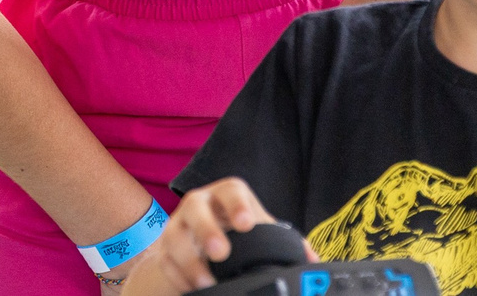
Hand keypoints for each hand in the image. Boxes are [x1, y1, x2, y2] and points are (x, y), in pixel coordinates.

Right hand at [117, 180, 283, 295]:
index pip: (231, 190)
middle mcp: (198, 206)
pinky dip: (179, 277)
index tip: (247, 224)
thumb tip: (313, 261)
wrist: (200, 241)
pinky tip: (193, 288)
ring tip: (206, 281)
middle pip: (195, 206)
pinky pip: (165, 262)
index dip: (237, 204)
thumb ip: (284, 243)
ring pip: (174, 236)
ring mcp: (178, 226)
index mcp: (225, 197)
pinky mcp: (164, 249)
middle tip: (220, 252)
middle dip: (207, 229)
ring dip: (190, 260)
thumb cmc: (236, 234)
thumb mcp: (258, 232)